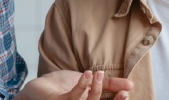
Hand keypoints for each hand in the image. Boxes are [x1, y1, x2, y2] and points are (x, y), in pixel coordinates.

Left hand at [17, 70, 131, 99]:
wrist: (39, 87)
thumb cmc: (63, 87)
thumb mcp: (89, 84)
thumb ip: (107, 85)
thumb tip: (130, 84)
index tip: (128, 91)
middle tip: (122, 88)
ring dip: (96, 89)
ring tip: (98, 73)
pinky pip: (72, 97)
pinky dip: (81, 85)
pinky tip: (87, 74)